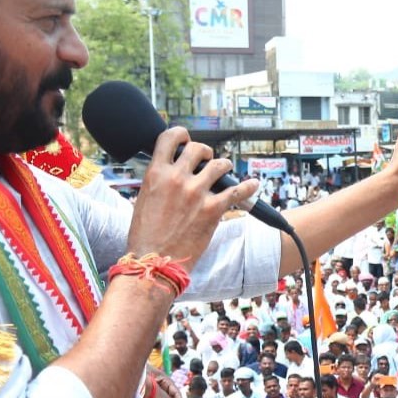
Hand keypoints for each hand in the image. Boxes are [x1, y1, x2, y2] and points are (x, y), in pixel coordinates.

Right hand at [128, 128, 257, 271]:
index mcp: (156, 174)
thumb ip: (158, 181)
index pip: (170, 138)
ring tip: (224, 171)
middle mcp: (177, 178)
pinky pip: (237, 191)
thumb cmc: (145, 235)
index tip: (186, 139)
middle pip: (199, 149)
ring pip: (220, 165)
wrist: (154, 262)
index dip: (181, 134)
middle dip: (205, 153)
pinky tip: (253, 184)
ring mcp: (196, 193)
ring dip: (224, 167)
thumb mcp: (143, 198)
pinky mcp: (212, 210)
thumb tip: (170, 172)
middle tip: (207, 160)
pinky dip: (248, 186)